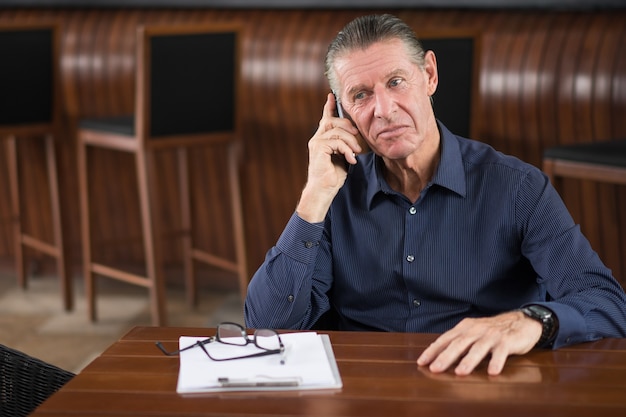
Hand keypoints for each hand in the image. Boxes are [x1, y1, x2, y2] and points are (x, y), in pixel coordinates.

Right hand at [296, 93, 362, 222]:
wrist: (323, 191)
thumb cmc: (333, 177)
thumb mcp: (343, 157)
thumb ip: (346, 145)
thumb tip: (357, 137)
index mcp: (322, 139)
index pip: (326, 119)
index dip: (329, 107)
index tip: (332, 96)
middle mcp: (317, 139)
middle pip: (333, 121)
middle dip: (348, 126)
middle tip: (358, 137)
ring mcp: (316, 143)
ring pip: (338, 131)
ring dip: (351, 142)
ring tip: (356, 153)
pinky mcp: (318, 148)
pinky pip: (337, 141)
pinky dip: (347, 150)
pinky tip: (351, 159)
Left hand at [416, 310, 541, 375]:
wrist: (521, 321)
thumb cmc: (493, 331)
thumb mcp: (473, 332)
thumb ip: (459, 342)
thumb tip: (439, 356)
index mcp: (465, 328)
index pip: (445, 339)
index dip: (433, 350)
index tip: (421, 362)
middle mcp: (476, 330)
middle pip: (458, 344)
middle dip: (446, 357)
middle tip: (435, 369)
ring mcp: (491, 335)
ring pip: (478, 348)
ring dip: (469, 361)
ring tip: (460, 372)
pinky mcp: (507, 341)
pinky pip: (501, 352)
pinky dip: (496, 361)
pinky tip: (492, 371)